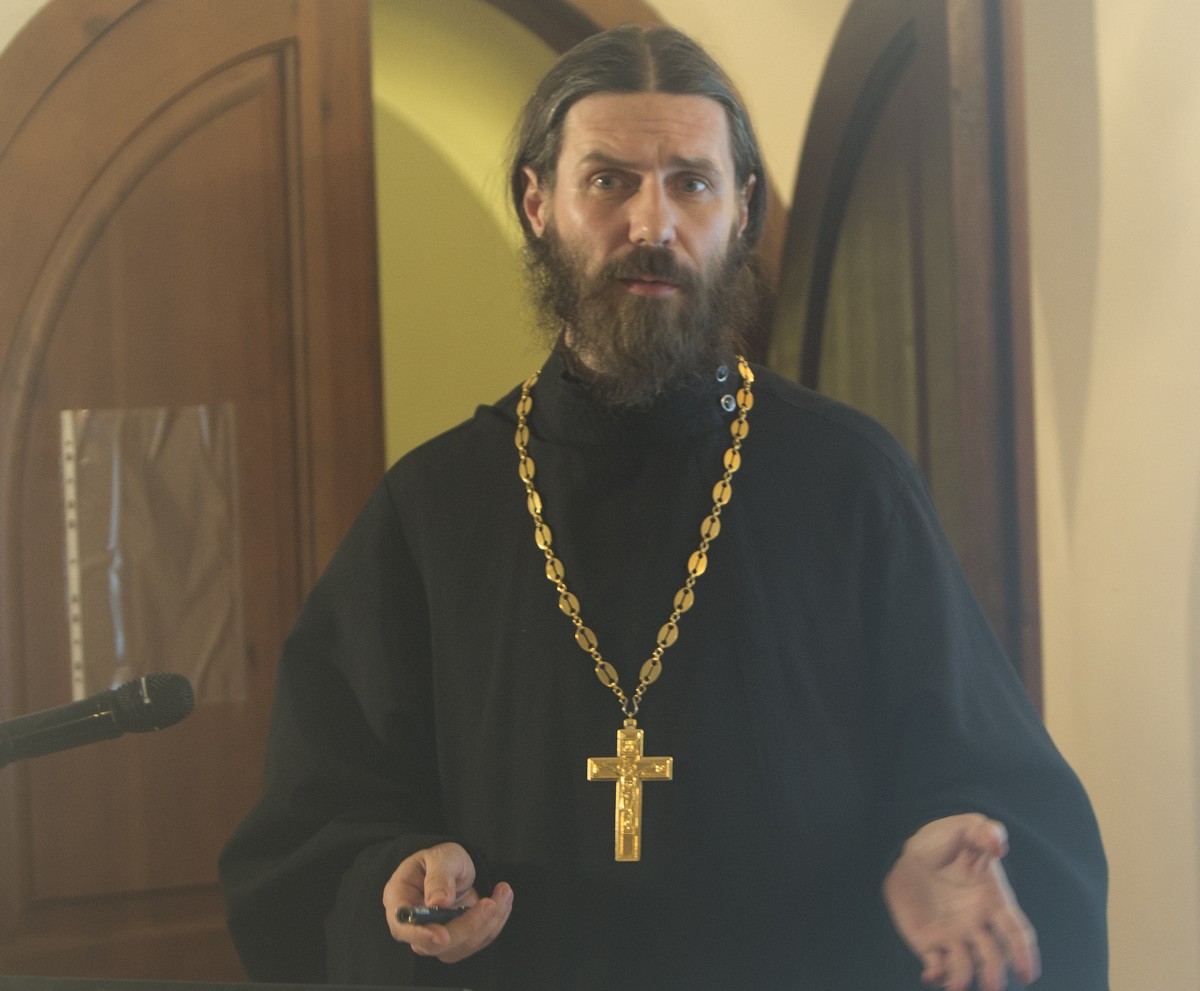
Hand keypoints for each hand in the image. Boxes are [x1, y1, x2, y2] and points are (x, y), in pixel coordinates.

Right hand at [383, 841, 513, 962]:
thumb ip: (439, 877)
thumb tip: (439, 902)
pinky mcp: (455, 942)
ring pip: (460, 946)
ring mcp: (433, 936)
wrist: (453, 867)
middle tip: (491, 903)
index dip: (421, 935)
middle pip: (435, 943)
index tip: (443, 935)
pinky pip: (475, 942)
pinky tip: (502, 901)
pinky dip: (494, 924)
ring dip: (487, 923)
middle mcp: (413, 925)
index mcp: (400, 899)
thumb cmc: (440, 860)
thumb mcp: (440, 857)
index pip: (402, 927)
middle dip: (468, 926)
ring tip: (503, 892)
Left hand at [883, 814, 1039, 990]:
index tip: (1028, 974)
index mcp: (994, 902)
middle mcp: (978, 925)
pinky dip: (937, 974)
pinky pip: (937, 965)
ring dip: (964, 978)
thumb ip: (984, 832)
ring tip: (957, 985)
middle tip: (993, 985)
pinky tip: (931, 973)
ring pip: (967, 966)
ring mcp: (955, 936)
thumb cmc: (942, 840)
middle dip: (996, 973)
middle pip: (995, 956)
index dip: (1025, 955)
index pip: (1017, 933)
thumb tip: (999, 846)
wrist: (905, 852)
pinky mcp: (930, 943)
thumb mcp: (963, 828)